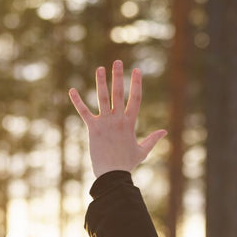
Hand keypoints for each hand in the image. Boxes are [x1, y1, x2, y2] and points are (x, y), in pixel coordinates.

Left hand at [68, 60, 166, 177]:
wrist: (113, 175)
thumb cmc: (127, 164)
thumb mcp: (142, 151)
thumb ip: (153, 139)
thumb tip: (165, 131)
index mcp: (130, 123)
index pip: (135, 99)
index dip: (136, 83)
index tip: (137, 70)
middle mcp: (118, 119)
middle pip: (119, 93)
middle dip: (118, 76)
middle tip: (117, 61)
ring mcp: (105, 123)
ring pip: (102, 98)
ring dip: (101, 82)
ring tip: (100, 68)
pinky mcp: (93, 128)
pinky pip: (84, 112)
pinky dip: (77, 101)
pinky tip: (71, 90)